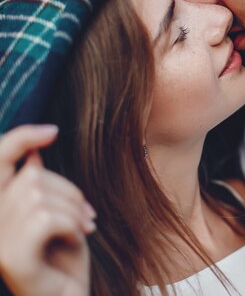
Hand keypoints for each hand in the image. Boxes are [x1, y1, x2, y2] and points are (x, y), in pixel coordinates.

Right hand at [0, 125, 94, 295]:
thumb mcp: (55, 216)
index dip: (20, 138)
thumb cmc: (63, 259)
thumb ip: (39, 189)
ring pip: (40, 195)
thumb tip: (32, 155)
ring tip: (83, 227)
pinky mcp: (11, 258)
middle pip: (31, 176)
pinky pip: (46, 219)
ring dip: (73, 209)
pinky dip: (71, 224)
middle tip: (87, 214)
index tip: (52, 131)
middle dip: (69, 190)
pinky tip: (77, 238)